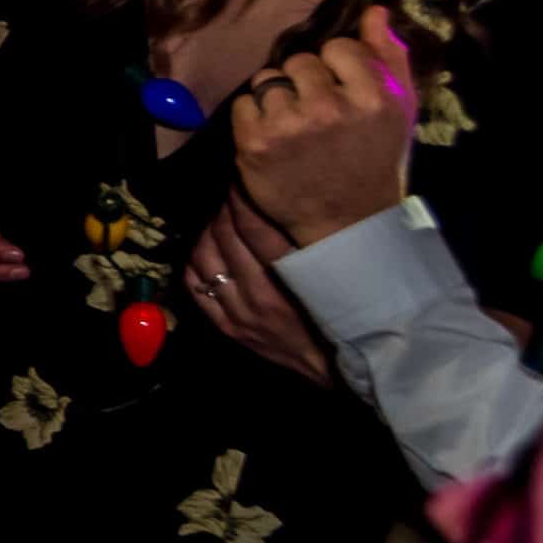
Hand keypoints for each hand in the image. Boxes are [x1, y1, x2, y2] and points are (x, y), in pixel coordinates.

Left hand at [189, 197, 335, 385]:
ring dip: (209, 229)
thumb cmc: (347, 313)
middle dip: (226, 206)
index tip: (246, 175)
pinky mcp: (228, 327)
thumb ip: (317, 241)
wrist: (340, 367)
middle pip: (226, 235)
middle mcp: (258, 295)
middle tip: (233, 189)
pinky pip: (196, 285)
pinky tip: (206, 246)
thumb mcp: (338, 274)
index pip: (255, 225)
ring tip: (221, 215)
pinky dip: (195, 259)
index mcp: (292, 279)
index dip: (244, 195)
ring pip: (205, 256)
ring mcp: (238, 313)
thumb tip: (296, 202)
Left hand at [234, 8, 422, 244]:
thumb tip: (375, 11)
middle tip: (317, 114)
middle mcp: (329, 108)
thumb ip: (390, 56)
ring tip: (295, 126)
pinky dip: (253, 118)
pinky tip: (273, 139)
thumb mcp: (399, 108)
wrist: (346, 220)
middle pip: (299, 62)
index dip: (337, 66)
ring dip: (277, 98)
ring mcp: (289, 127)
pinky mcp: (255, 145)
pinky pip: (243, 104)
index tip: (341, 91)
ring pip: (268, 80)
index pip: (338, 47)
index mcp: (372, 97)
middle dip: (305, 82)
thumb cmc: (376, 158)